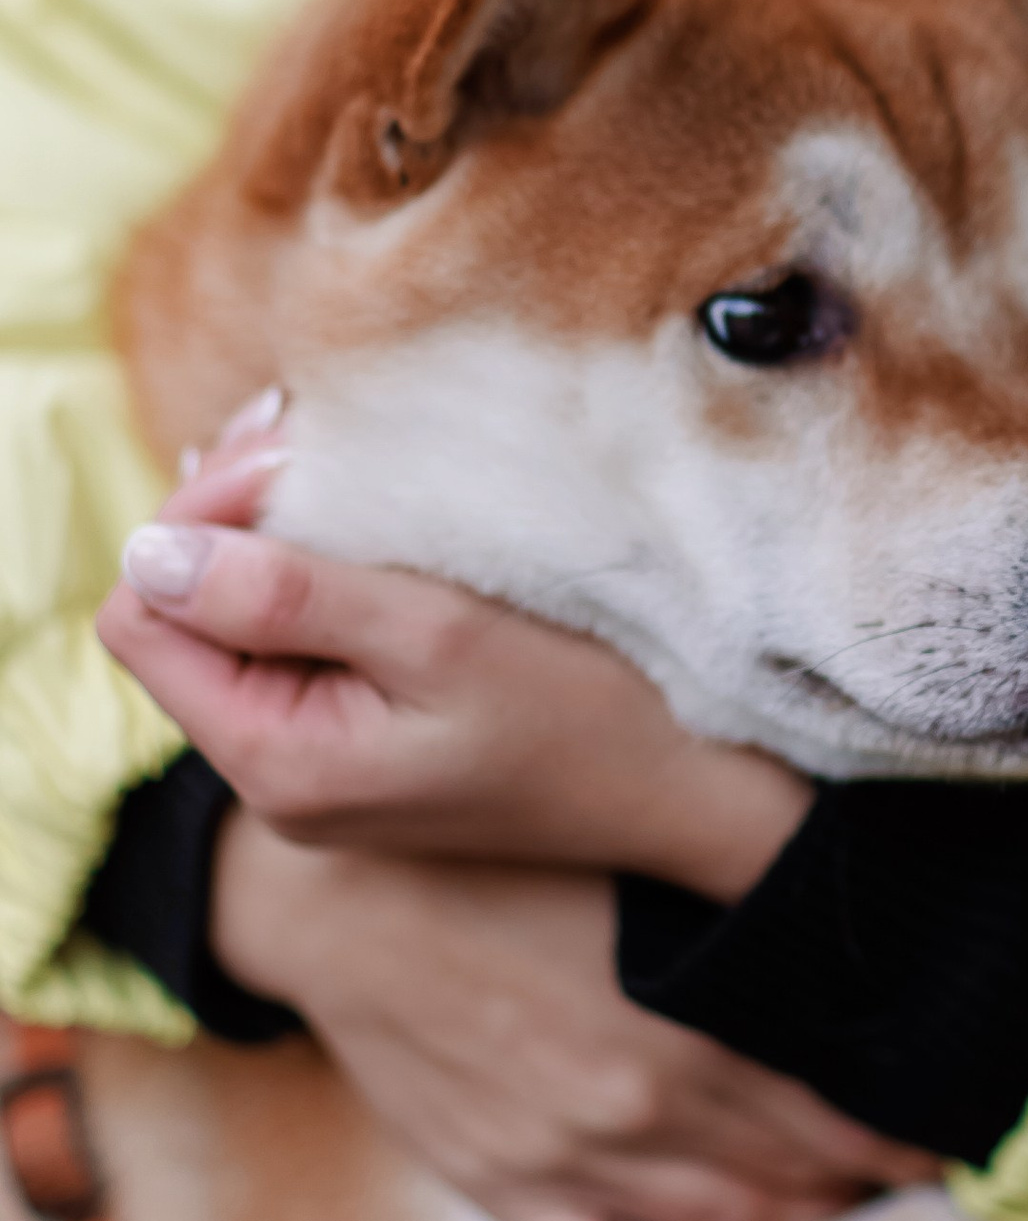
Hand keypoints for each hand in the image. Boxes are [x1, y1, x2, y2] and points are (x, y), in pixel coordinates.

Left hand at [96, 414, 802, 899]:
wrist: (690, 791)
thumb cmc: (585, 713)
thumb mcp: (435, 634)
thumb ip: (285, 595)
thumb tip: (149, 550)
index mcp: (276, 761)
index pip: (144, 620)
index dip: (194, 523)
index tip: (288, 459)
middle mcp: (276, 777)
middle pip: (184, 618)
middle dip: (234, 514)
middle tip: (309, 430)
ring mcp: (320, 763)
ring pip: (241, 622)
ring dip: (278, 533)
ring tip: (337, 457)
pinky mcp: (365, 742)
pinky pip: (299, 643)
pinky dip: (321, 572)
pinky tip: (368, 518)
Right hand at [212, 808, 940, 1220]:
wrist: (337, 901)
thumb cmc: (497, 854)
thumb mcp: (640, 864)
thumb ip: (740, 910)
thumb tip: (841, 920)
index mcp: (686, 1031)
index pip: (836, 1114)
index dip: (903, 1135)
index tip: (950, 1135)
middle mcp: (640, 1116)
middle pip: (793, 1179)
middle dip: (865, 1183)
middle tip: (915, 1173)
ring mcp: (569, 1166)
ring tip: (843, 1211)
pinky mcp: (505, 1188)